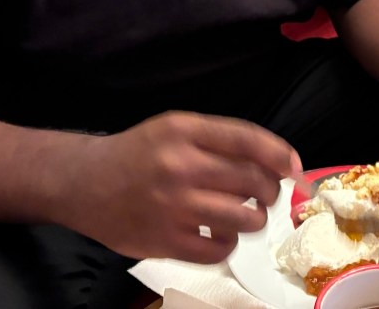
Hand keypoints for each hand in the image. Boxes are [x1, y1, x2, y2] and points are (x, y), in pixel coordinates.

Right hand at [63, 111, 299, 262]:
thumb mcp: (175, 129)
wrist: (84, 182)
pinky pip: (218, 249)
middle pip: (251, 180)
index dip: (279, 153)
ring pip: (243, 217)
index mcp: (184, 130)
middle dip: (270, 190)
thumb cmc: (138, 153)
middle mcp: (180, 166)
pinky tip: (219, 234)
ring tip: (245, 214)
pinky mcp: (165, 242)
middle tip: (266, 193)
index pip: (246, 139)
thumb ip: (219, 140)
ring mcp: (173, 207)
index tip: (294, 167)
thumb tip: (275, 161)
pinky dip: (228, 243)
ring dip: (253, 218)